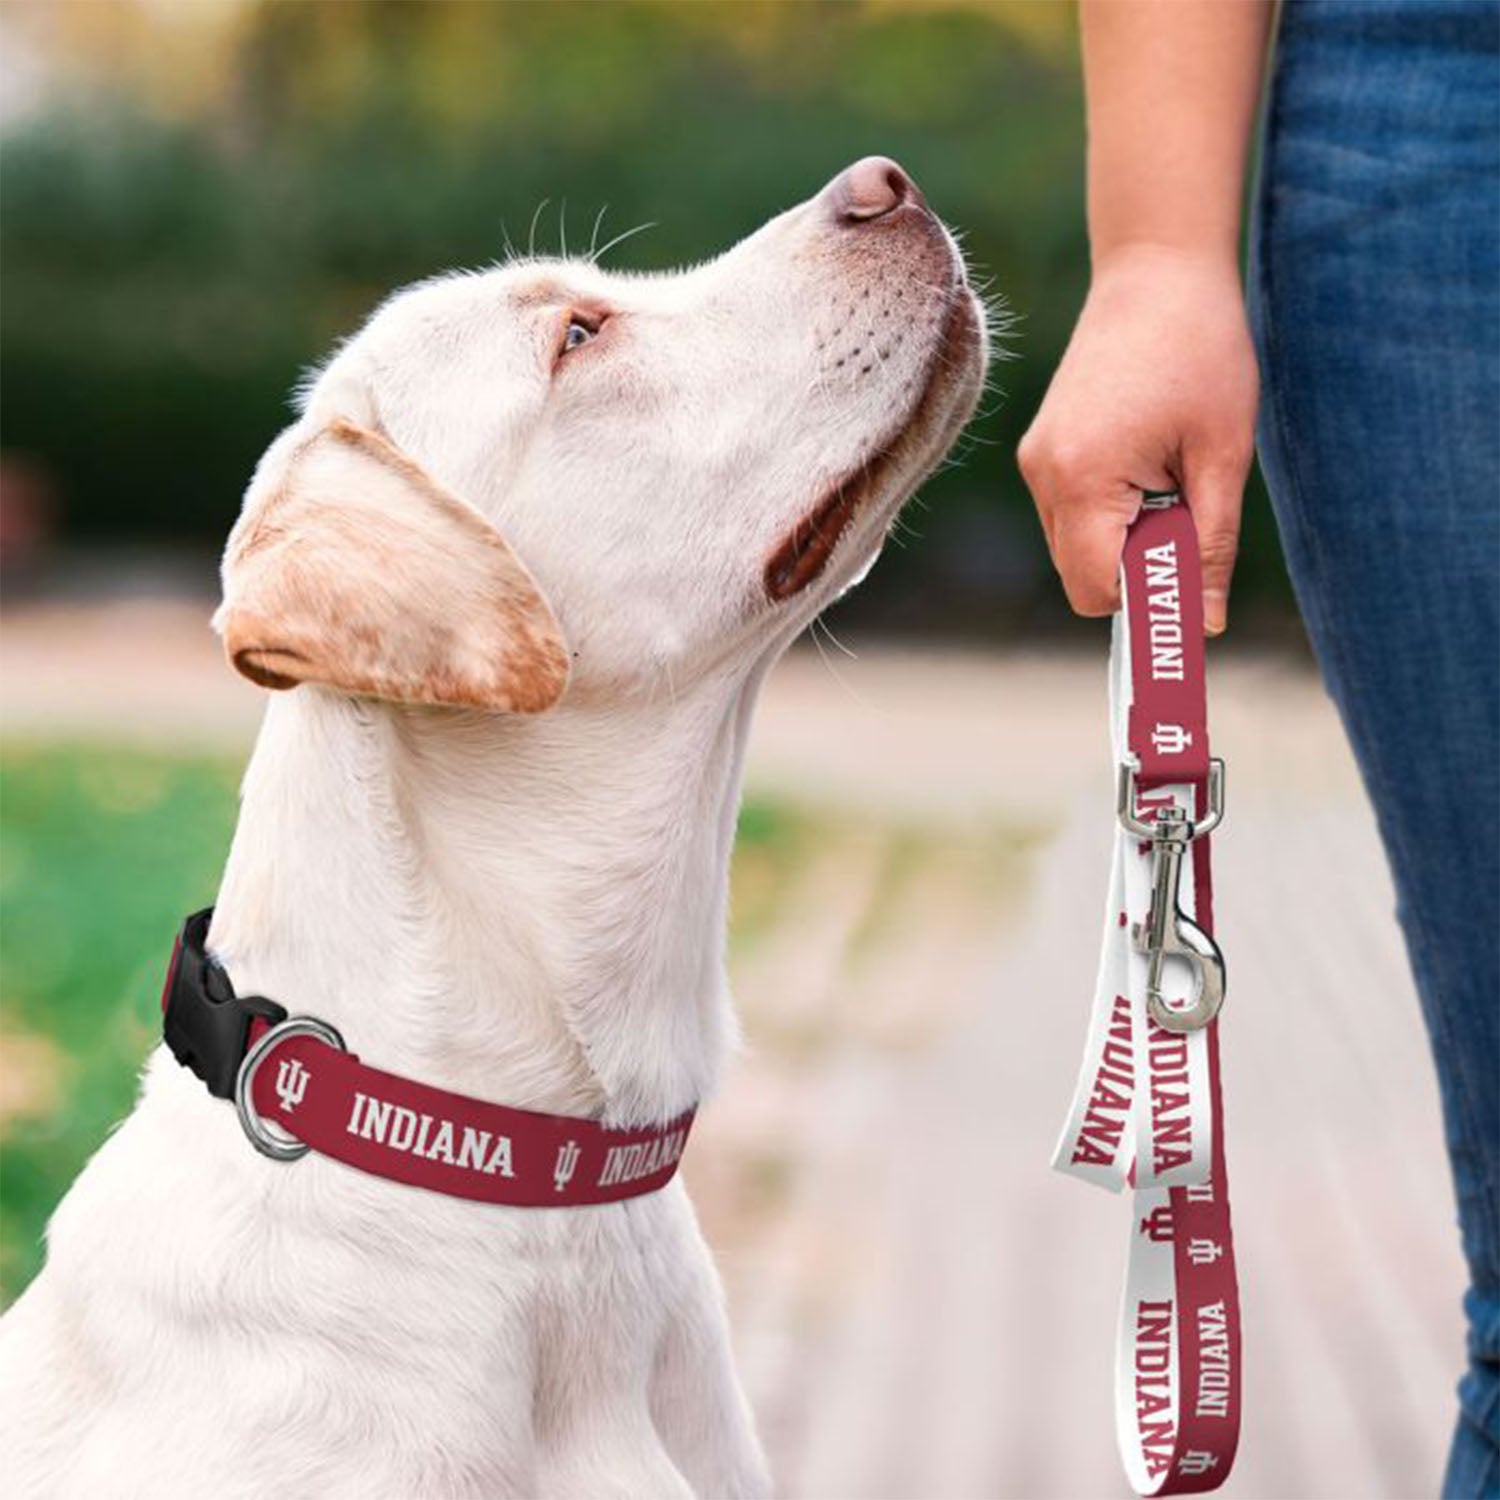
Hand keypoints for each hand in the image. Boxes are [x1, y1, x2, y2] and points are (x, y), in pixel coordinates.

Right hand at [1017, 245, 1259, 633]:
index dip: (1143, 604)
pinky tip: (1145, 460)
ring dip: (1124, 537)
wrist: (1156, 270)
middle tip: (1187, 512)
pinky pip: (1071, 514)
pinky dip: (1109, 511)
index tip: (1188, 591)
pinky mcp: (1041, 450)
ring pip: (1075, 547)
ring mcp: (1036, 462)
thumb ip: (1209, 546)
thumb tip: (1203, 623)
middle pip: (1082, 576)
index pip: (1095, 590)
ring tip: (1166, 475)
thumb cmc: (1200, 351)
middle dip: (1136, 567)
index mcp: (1083, 478)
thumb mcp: (1221, 455)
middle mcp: (1043, 475)